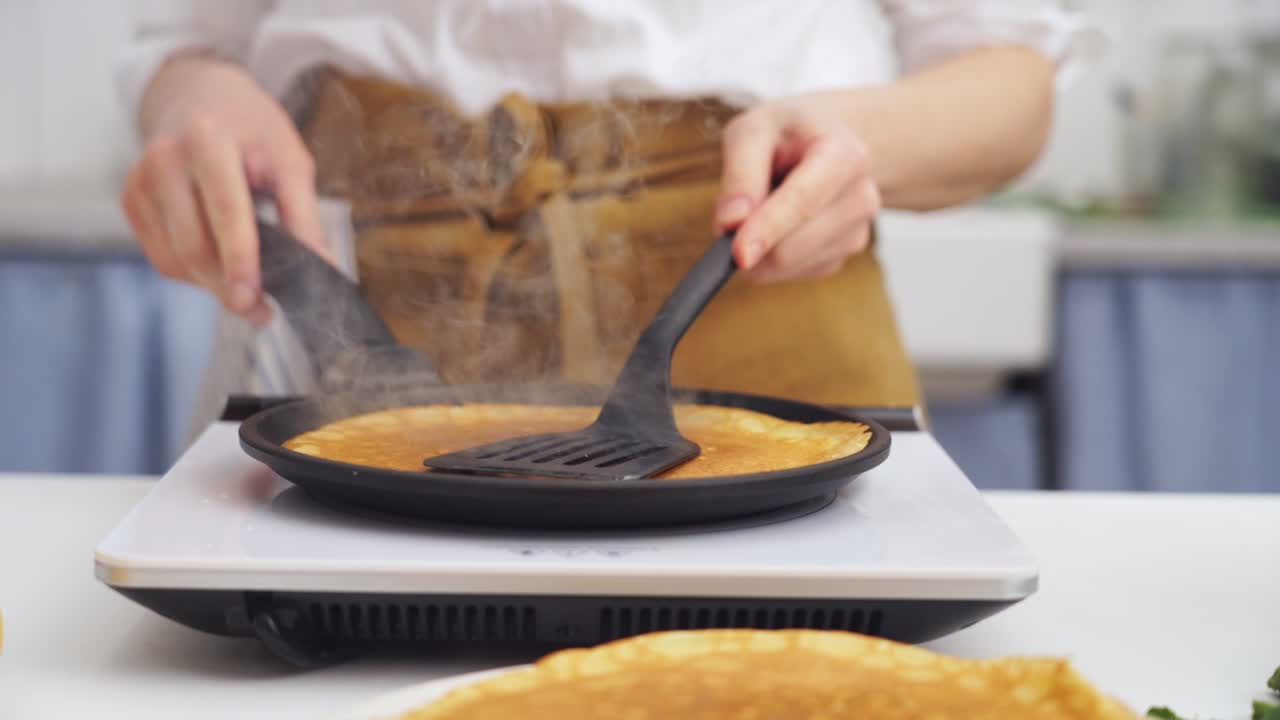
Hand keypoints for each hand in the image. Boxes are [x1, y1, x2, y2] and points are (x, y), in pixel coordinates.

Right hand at [120, 54, 328, 325]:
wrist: (199, 96)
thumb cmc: (253, 131)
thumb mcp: (290, 161)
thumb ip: (304, 216)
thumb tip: (321, 268)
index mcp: (207, 140)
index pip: (225, 211)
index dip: (241, 261)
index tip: (254, 300)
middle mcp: (164, 159)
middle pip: (194, 245)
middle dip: (229, 286)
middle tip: (261, 312)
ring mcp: (140, 181)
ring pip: (175, 259)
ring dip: (213, 285)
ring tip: (247, 288)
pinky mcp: (131, 201)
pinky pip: (162, 257)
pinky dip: (194, 273)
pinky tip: (218, 265)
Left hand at [714, 93, 879, 282]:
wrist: (825, 142)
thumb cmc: (784, 134)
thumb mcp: (754, 130)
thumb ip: (740, 172)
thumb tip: (730, 224)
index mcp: (844, 154)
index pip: (802, 201)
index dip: (767, 229)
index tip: (739, 255)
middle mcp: (861, 196)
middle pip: (792, 246)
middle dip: (750, 239)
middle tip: (732, 213)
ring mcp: (857, 230)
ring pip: (788, 265)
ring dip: (759, 247)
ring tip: (765, 204)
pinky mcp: (844, 255)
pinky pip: (791, 273)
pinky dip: (771, 256)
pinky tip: (780, 223)